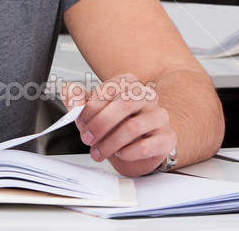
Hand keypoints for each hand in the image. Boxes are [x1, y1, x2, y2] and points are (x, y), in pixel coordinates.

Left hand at [61, 73, 175, 177]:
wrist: (136, 149)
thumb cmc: (115, 126)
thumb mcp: (92, 111)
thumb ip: (78, 99)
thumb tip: (72, 94)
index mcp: (129, 84)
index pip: (111, 88)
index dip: (92, 107)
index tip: (81, 122)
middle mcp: (147, 97)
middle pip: (124, 105)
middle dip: (100, 124)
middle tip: (87, 139)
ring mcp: (159, 117)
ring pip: (134, 127)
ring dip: (110, 142)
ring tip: (99, 151)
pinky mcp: (166, 138)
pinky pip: (146, 146)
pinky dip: (128, 152)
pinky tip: (120, 154)